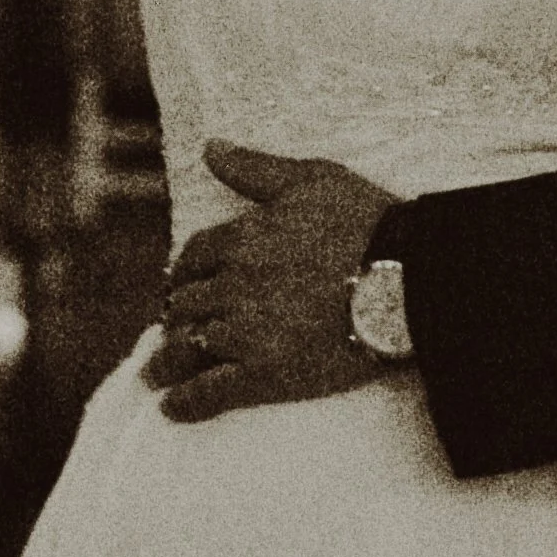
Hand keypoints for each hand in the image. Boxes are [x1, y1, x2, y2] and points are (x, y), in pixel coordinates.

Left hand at [142, 139, 397, 423]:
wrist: (403, 277)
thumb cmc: (362, 221)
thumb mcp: (309, 178)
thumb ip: (253, 169)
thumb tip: (209, 147)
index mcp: (242, 238)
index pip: (193, 256)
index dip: (185, 270)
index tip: (183, 283)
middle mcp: (234, 285)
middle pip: (186, 303)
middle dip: (176, 315)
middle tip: (173, 327)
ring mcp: (245, 332)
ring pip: (188, 347)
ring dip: (165, 362)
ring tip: (153, 374)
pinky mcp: (263, 374)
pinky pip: (209, 393)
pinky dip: (184, 402)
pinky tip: (171, 408)